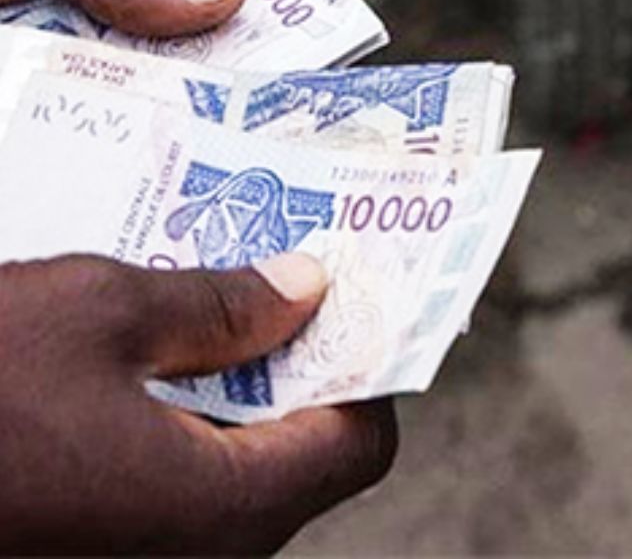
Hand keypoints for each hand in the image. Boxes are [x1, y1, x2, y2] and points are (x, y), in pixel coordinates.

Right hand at [0, 252, 396, 552]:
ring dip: (237, 378)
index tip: (360, 292)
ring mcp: (138, 557)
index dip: (370, 360)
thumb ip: (220, 304)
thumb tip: (309, 287)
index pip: (359, 443)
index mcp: (218, 511)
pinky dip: (182, 411)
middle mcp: (193, 555)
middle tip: (294, 268)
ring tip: (224, 287)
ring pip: (231, 463)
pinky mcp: (95, 542)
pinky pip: (171, 479)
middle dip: (301, 356)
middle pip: (298, 451)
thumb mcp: (98, 313)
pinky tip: (154, 343)